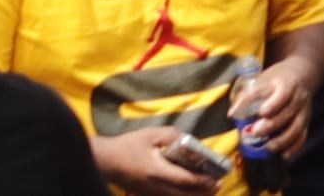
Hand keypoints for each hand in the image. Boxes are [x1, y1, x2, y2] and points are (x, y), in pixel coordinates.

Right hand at [94, 131, 226, 195]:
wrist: (105, 161)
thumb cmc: (128, 145)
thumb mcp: (151, 134)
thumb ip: (172, 136)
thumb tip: (190, 140)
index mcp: (157, 171)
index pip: (185, 179)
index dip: (202, 181)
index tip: (217, 178)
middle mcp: (155, 186)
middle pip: (184, 194)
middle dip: (203, 192)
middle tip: (218, 186)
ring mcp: (150, 193)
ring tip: (208, 190)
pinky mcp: (146, 194)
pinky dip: (181, 195)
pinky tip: (188, 191)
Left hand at [235, 56, 323, 157]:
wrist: (303, 74)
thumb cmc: (277, 78)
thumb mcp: (263, 78)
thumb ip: (248, 94)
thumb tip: (232, 114)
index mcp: (286, 84)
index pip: (281, 95)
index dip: (273, 104)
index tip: (260, 112)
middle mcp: (297, 97)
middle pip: (287, 112)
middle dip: (272, 124)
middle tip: (255, 132)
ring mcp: (303, 110)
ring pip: (296, 127)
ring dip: (282, 139)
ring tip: (267, 148)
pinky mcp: (306, 121)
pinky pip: (302, 136)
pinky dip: (294, 147)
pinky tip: (283, 155)